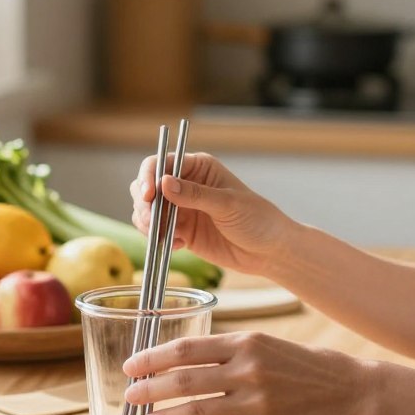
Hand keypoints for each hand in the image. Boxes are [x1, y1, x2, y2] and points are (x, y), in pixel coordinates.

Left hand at [122, 331, 373, 414]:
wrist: (350, 390)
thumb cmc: (306, 365)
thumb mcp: (267, 343)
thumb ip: (230, 350)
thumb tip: (185, 359)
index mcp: (245, 341)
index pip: (187, 348)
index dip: (153, 357)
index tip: (132, 365)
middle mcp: (247, 369)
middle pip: (184, 380)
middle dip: (150, 388)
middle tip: (129, 394)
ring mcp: (255, 401)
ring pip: (196, 411)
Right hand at [129, 152, 291, 275]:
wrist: (269, 251)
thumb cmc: (257, 219)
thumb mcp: (228, 204)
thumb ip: (195, 194)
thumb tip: (164, 183)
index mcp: (198, 167)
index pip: (161, 163)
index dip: (148, 178)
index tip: (148, 196)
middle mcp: (185, 185)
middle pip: (147, 187)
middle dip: (145, 205)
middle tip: (153, 223)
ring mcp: (181, 209)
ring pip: (148, 211)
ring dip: (149, 224)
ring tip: (166, 237)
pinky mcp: (181, 231)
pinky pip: (157, 233)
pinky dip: (159, 239)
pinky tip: (178, 246)